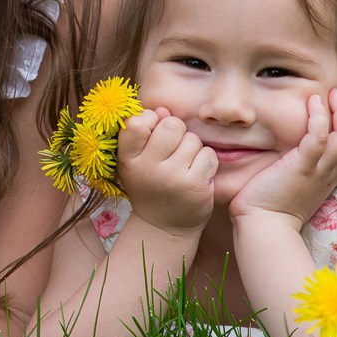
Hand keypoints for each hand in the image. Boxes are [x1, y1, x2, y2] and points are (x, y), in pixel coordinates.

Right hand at [115, 108, 216, 233]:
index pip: (136, 123)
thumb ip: (146, 132)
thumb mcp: (137, 161)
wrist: (165, 226)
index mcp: (128, 160)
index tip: (152, 134)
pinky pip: (208, 154)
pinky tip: (197, 173)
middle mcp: (147, 169)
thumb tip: (164, 110)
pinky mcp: (194, 186)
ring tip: (184, 164)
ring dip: (192, 147)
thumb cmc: (151, 184)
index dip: (149, 121)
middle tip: (173, 149)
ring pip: (192, 139)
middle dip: (176, 131)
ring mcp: (171, 178)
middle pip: (170, 125)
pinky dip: (206, 160)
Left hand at [230, 88, 336, 224]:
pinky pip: (318, 138)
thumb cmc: (272, 207)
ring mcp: (318, 171)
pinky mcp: (301, 168)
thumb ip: (303, 168)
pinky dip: (319, 118)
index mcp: (330, 177)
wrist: (264, 226)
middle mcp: (330, 174)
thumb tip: (295, 150)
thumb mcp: (297, 185)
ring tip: (330, 93)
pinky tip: (312, 102)